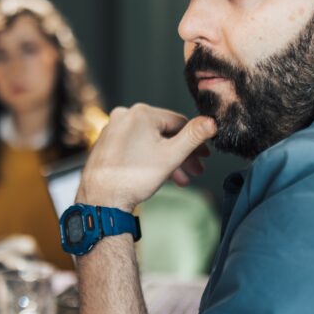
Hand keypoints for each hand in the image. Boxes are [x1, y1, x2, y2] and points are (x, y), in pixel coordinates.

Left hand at [77, 104, 215, 211]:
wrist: (101, 200)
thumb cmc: (132, 179)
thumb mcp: (172, 156)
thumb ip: (193, 137)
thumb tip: (211, 122)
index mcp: (140, 113)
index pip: (178, 122)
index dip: (195, 141)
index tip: (204, 156)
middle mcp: (124, 116)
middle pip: (163, 133)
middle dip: (182, 155)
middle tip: (195, 170)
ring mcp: (112, 130)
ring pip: (149, 142)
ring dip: (167, 160)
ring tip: (180, 179)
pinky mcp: (106, 144)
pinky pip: (134, 147)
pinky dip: (149, 159)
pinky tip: (159, 175)